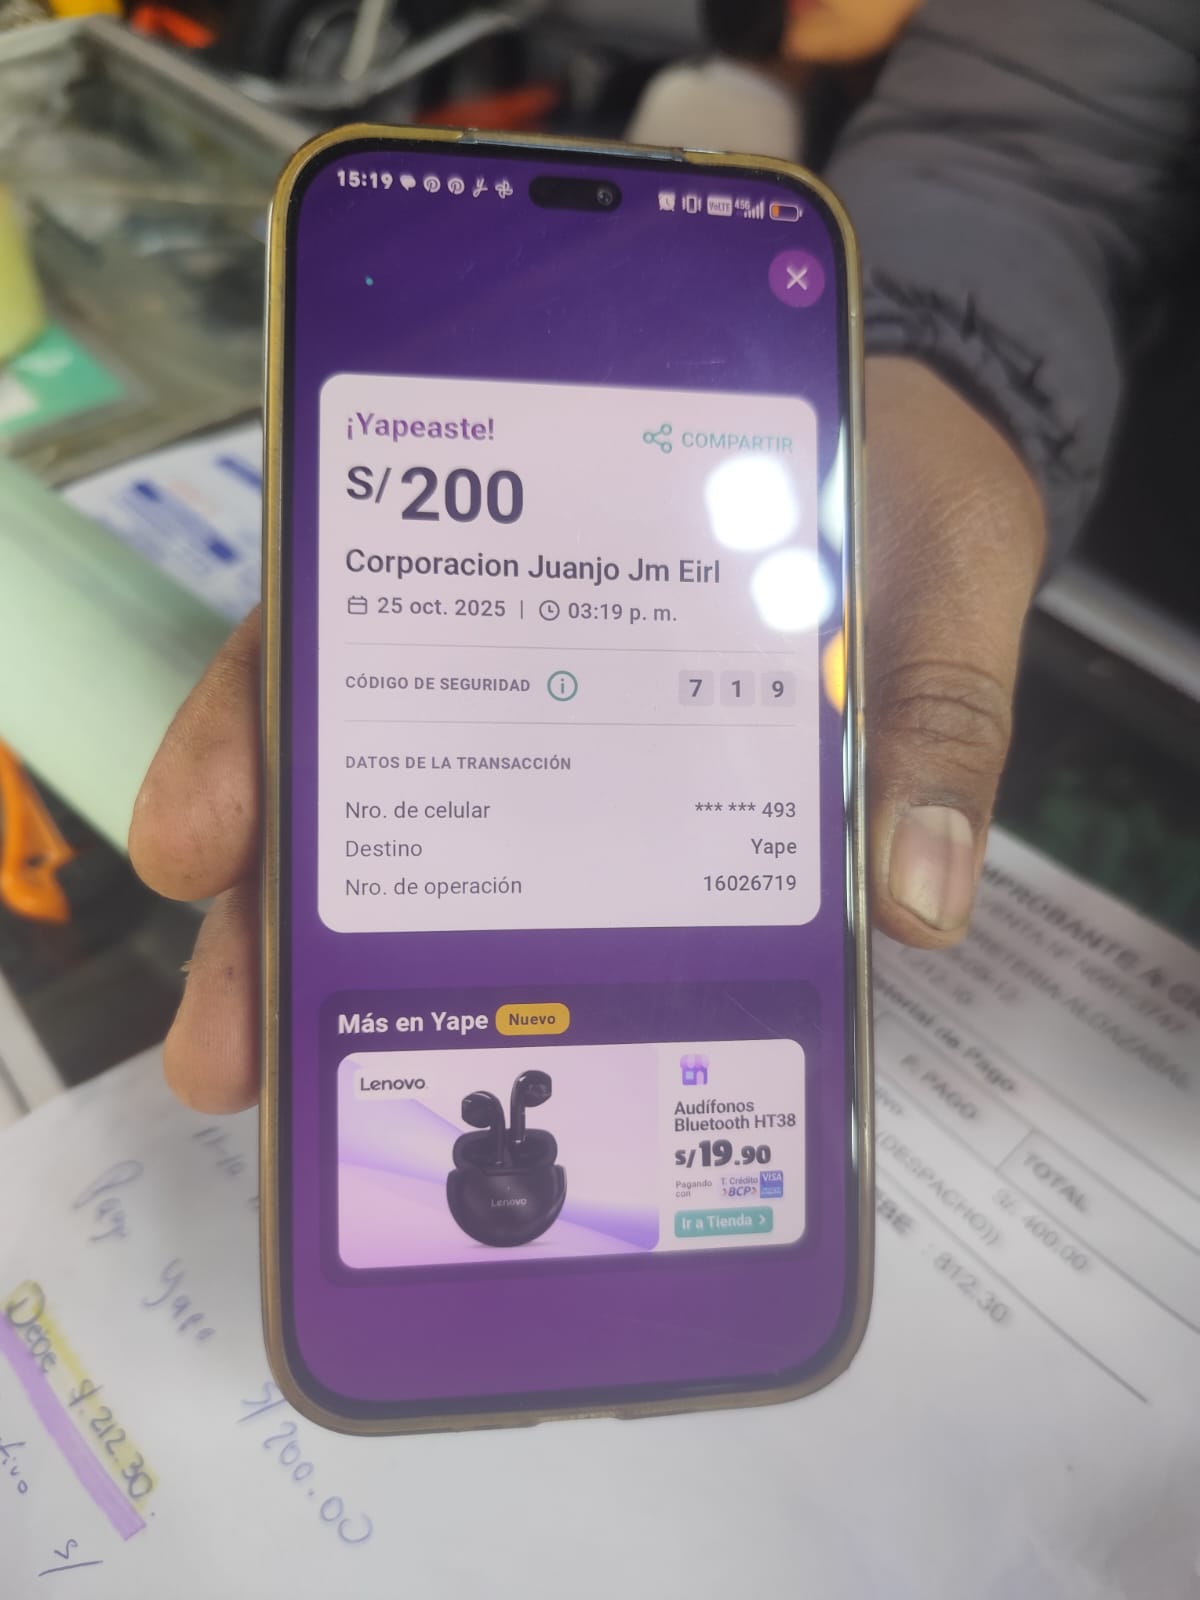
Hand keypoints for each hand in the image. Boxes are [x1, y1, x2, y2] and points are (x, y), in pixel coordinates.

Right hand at [129, 356, 1044, 1111]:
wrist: (940, 483)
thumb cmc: (911, 485)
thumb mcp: (938, 557)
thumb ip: (932, 701)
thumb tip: (913, 894)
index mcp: (544, 545)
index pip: (356, 625)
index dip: (256, 730)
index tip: (198, 843)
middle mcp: (518, 649)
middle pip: (351, 767)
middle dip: (275, 907)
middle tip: (227, 1046)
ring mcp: (559, 737)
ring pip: (416, 846)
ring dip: (340, 969)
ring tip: (278, 1086)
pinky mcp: (626, 810)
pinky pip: (533, 896)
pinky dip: (478, 980)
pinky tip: (440, 1062)